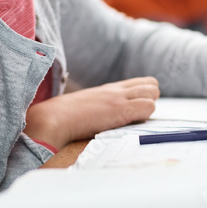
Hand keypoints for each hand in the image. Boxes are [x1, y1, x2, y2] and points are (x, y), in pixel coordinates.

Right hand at [23, 77, 158, 148]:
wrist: (54, 118)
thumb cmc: (65, 117)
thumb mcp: (87, 106)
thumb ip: (100, 108)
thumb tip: (105, 118)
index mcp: (109, 89)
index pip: (140, 83)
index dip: (144, 95)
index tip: (138, 109)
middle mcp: (116, 90)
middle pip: (151, 85)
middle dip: (151, 99)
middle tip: (139, 115)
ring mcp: (119, 98)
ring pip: (152, 94)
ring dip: (149, 107)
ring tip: (134, 120)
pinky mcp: (120, 110)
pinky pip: (148, 107)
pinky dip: (146, 116)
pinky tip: (133, 124)